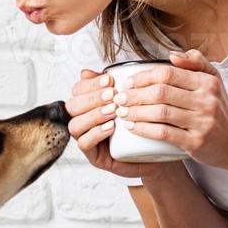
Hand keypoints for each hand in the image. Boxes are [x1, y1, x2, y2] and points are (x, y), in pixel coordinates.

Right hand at [65, 68, 181, 181]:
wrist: (155, 150)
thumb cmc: (140, 123)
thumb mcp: (130, 100)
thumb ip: (113, 84)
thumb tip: (89, 71)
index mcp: (88, 105)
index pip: (77, 90)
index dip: (90, 83)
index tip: (109, 79)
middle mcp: (83, 121)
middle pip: (72, 106)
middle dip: (92, 98)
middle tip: (112, 95)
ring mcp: (86, 139)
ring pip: (75, 125)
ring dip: (94, 115)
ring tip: (113, 110)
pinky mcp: (94, 156)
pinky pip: (84, 143)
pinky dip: (96, 133)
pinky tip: (111, 127)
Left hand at [109, 48, 227, 168]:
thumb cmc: (217, 108)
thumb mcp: (213, 80)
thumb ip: (195, 62)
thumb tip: (171, 54)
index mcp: (207, 82)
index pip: (168, 73)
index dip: (143, 77)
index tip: (127, 83)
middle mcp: (207, 100)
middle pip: (161, 92)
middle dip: (135, 95)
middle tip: (119, 98)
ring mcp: (202, 122)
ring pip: (160, 112)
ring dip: (135, 112)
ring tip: (121, 112)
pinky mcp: (196, 142)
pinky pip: (164, 133)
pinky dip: (144, 129)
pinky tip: (132, 127)